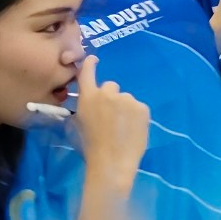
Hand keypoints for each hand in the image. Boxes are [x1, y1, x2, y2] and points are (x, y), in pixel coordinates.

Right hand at [74, 56, 149, 179]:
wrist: (112, 161)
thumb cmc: (90, 147)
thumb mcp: (78, 124)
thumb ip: (85, 107)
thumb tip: (92, 103)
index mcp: (88, 97)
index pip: (87, 73)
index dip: (90, 64)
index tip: (94, 59)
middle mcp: (107, 93)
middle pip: (111, 86)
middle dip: (111, 98)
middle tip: (111, 117)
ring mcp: (127, 99)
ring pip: (126, 99)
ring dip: (125, 108)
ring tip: (122, 128)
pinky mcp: (142, 107)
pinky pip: (138, 108)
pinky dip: (136, 116)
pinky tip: (132, 130)